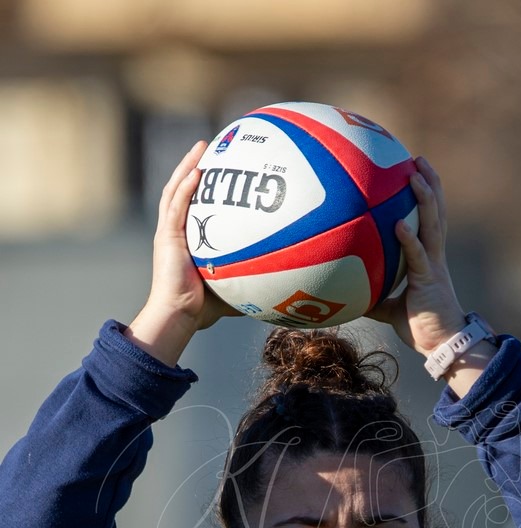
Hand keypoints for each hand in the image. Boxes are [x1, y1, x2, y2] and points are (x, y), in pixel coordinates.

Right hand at [127, 142, 241, 365]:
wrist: (180, 315)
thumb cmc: (203, 309)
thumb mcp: (233, 289)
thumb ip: (252, 281)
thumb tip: (282, 288)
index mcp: (186, 240)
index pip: (193, 205)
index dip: (201, 186)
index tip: (220, 168)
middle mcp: (175, 232)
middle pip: (182, 190)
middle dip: (194, 165)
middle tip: (209, 146)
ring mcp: (168, 233)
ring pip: (176, 190)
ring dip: (188, 166)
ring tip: (202, 147)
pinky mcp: (166, 237)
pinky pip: (176, 206)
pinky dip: (186, 187)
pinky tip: (197, 171)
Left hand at [368, 157, 465, 355]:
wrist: (443, 346)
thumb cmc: (421, 329)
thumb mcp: (390, 311)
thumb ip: (374, 298)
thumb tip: (349, 295)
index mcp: (429, 260)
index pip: (428, 221)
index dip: (425, 197)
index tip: (415, 173)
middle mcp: (434, 257)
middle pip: (436, 212)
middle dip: (429, 184)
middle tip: (418, 159)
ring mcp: (434, 266)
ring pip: (433, 225)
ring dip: (426, 198)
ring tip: (416, 174)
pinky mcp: (429, 281)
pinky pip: (418, 256)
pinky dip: (409, 239)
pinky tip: (398, 223)